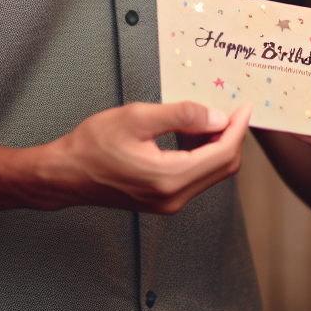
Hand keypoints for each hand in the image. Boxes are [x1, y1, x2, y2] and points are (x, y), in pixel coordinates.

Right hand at [40, 101, 250, 214]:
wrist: (65, 175)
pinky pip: (195, 177)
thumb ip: (181, 115)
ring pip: (210, 173)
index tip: (245, 106)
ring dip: (216, 145)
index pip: (222, 153)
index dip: (238, 127)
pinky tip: (189, 134)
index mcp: (169, 178)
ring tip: (206, 117)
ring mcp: (169, 203)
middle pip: (223, 167)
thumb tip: (216, 116)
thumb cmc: (92, 145)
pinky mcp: (163, 201)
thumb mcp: (136, 117)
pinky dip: (201, 155)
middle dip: (232, 136)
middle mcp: (174, 197)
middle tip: (231, 109)